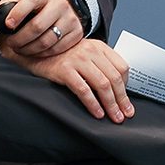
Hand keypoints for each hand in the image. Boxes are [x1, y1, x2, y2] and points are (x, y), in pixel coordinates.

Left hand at [0, 0, 79, 59]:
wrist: (65, 5)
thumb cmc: (39, 5)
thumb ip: (10, 4)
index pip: (31, 0)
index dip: (18, 13)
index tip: (8, 25)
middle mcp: (59, 5)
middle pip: (37, 26)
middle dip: (19, 39)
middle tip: (11, 43)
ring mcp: (70, 19)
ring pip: (47, 41)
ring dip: (29, 50)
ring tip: (20, 49)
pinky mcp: (76, 33)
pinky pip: (57, 49)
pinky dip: (43, 54)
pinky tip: (35, 51)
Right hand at [2, 36, 134, 122]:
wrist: (37, 53)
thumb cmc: (64, 58)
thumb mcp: (86, 56)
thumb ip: (101, 66)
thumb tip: (119, 90)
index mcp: (100, 47)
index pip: (122, 67)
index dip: (126, 87)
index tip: (126, 102)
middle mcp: (91, 51)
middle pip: (114, 78)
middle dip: (121, 99)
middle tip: (125, 115)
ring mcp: (78, 60)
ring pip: (102, 84)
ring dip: (110, 104)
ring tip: (114, 117)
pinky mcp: (65, 70)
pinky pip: (83, 90)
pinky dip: (93, 104)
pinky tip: (97, 113)